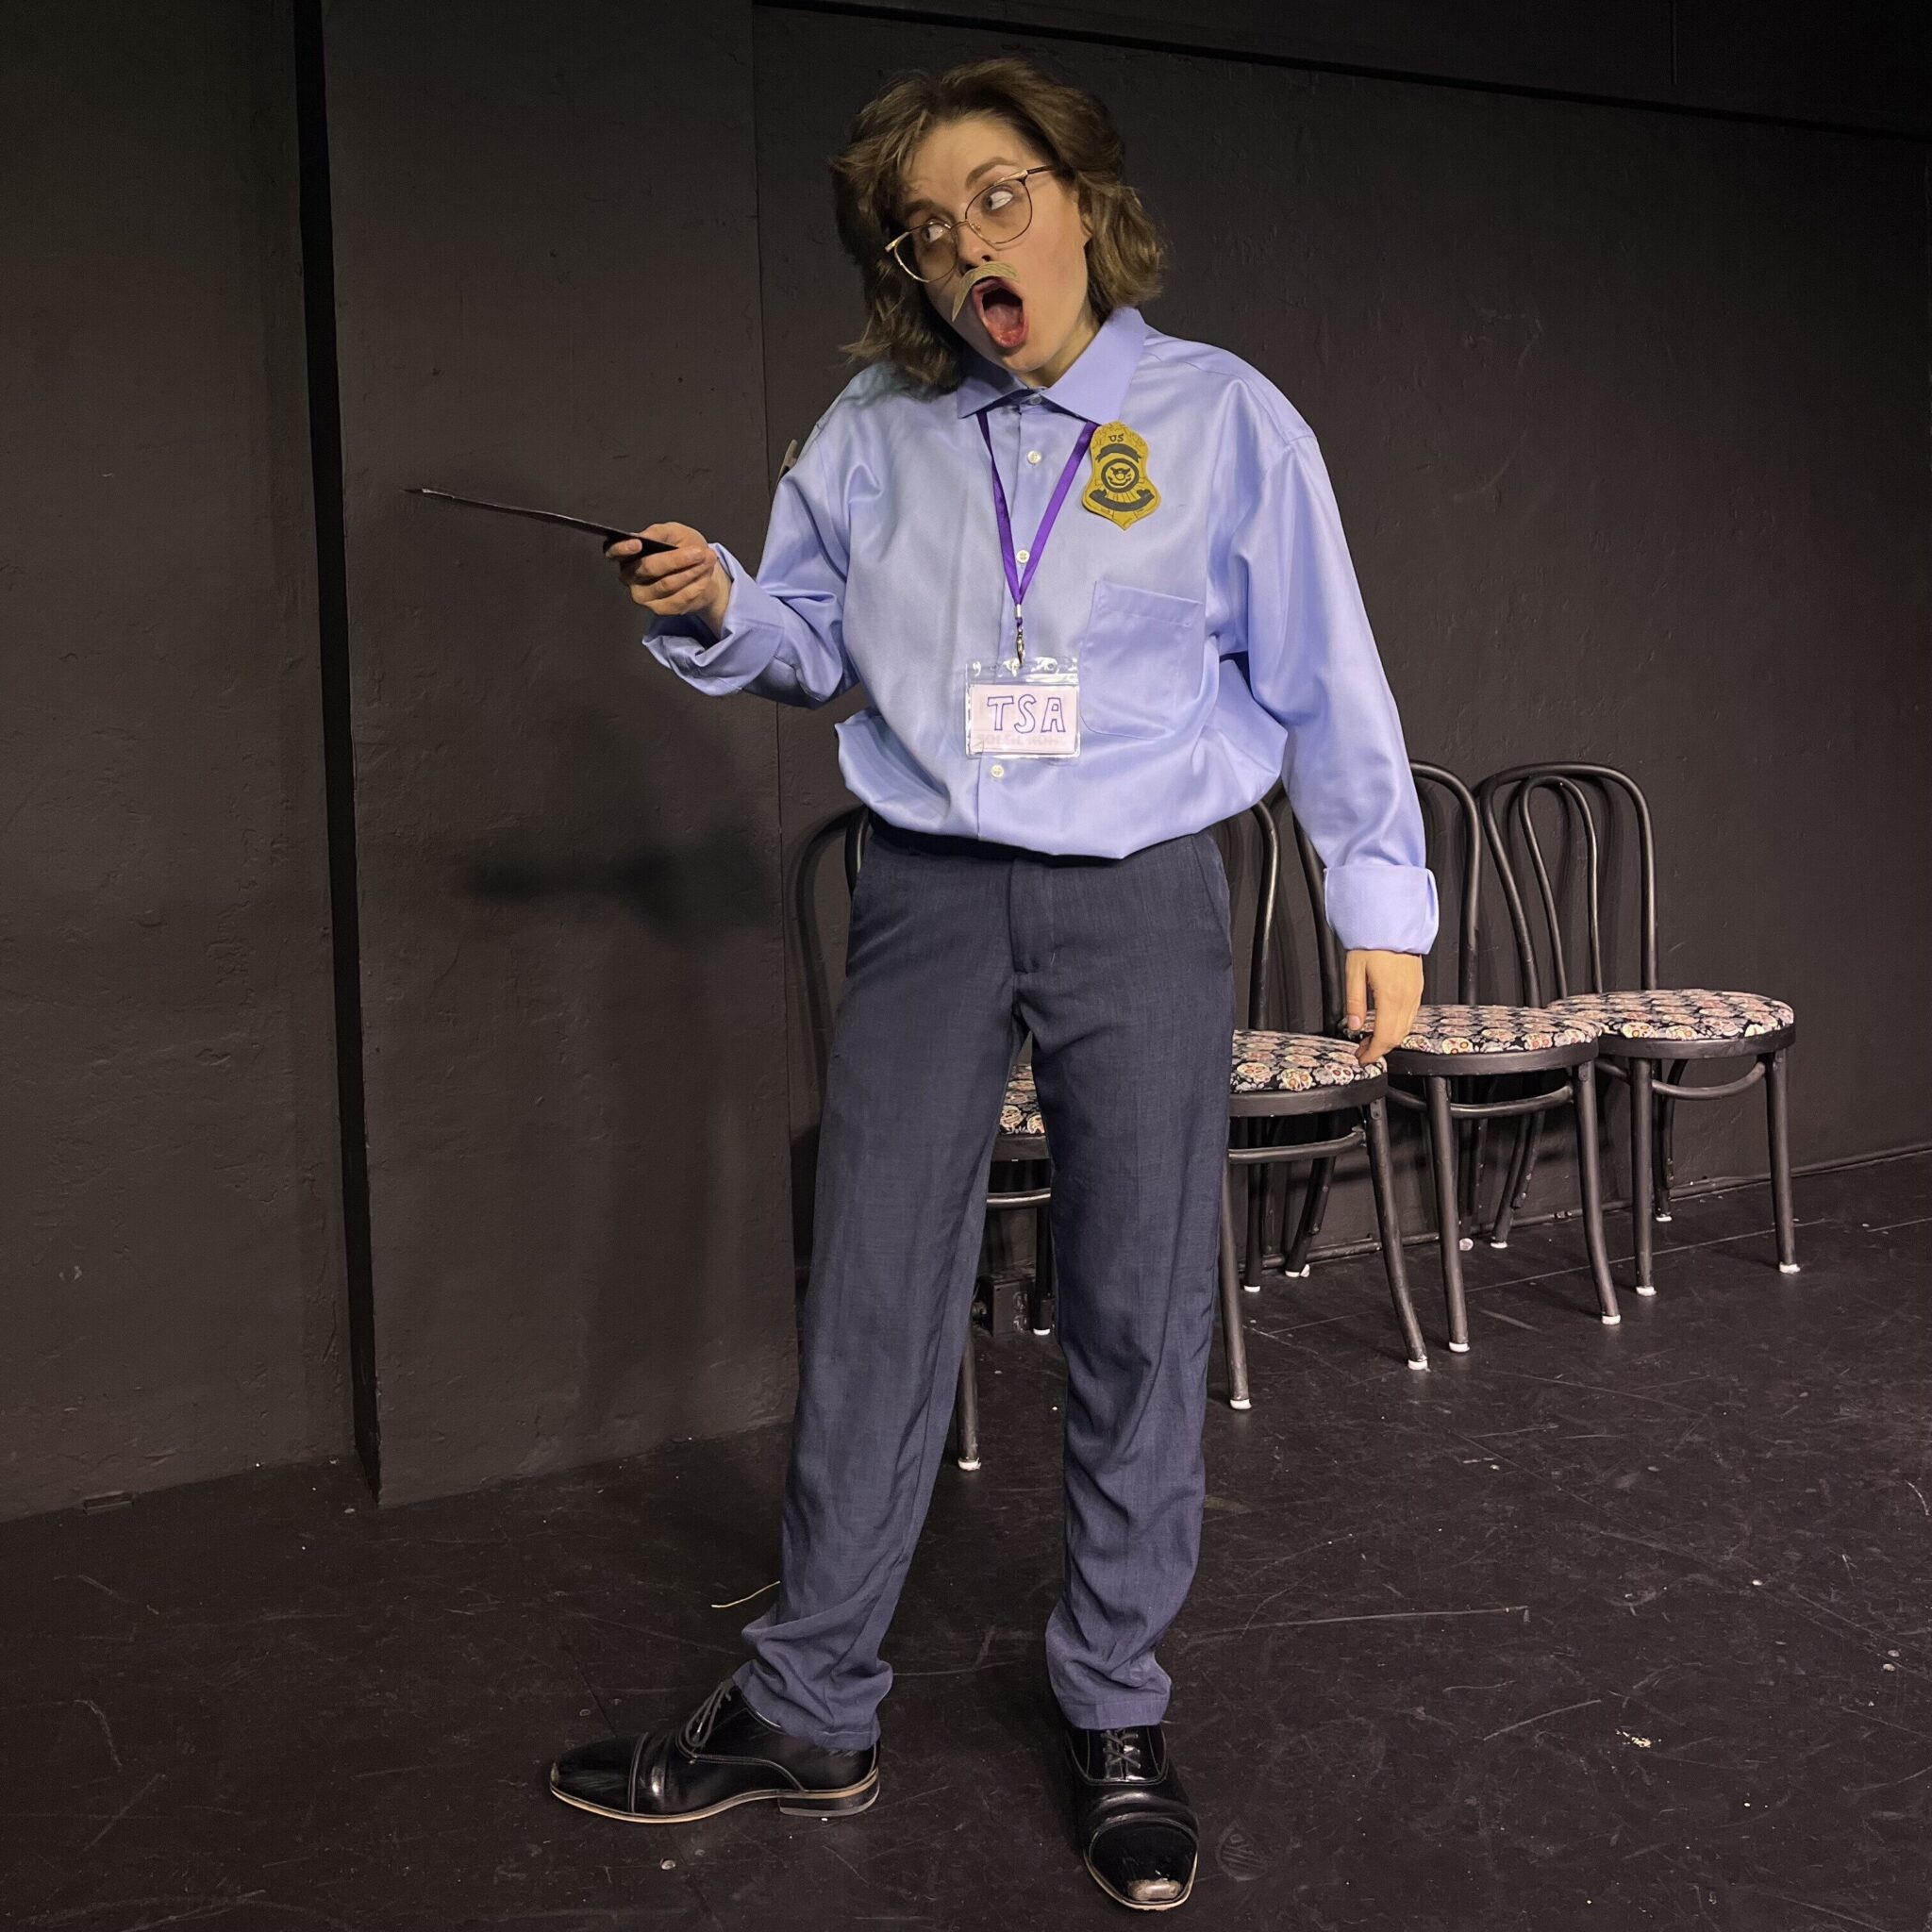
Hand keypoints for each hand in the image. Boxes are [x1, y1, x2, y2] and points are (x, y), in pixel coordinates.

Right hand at [605, 521, 729, 631]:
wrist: (700, 572)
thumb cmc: (681, 548)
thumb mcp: (674, 532)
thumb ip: (660, 533)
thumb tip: (646, 536)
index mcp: (627, 554)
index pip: (613, 552)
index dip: (623, 548)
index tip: (638, 543)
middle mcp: (629, 576)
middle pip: (649, 567)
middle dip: (678, 559)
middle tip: (701, 552)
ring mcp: (642, 595)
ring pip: (667, 584)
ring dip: (692, 572)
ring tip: (709, 560)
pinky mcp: (659, 609)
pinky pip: (678, 598)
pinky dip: (696, 586)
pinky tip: (705, 577)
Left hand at [1344, 948, 1423, 1064]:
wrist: (1393, 924)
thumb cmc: (1373, 942)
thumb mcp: (1354, 972)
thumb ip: (1353, 1002)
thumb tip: (1352, 1024)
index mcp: (1390, 996)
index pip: (1384, 1037)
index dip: (1372, 1052)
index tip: (1362, 1058)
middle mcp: (1406, 997)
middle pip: (1397, 1037)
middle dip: (1379, 1050)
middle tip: (1363, 1052)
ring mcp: (1415, 993)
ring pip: (1406, 1028)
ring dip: (1389, 1039)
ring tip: (1371, 1041)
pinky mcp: (1417, 988)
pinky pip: (1411, 1015)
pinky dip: (1398, 1026)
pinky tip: (1385, 1024)